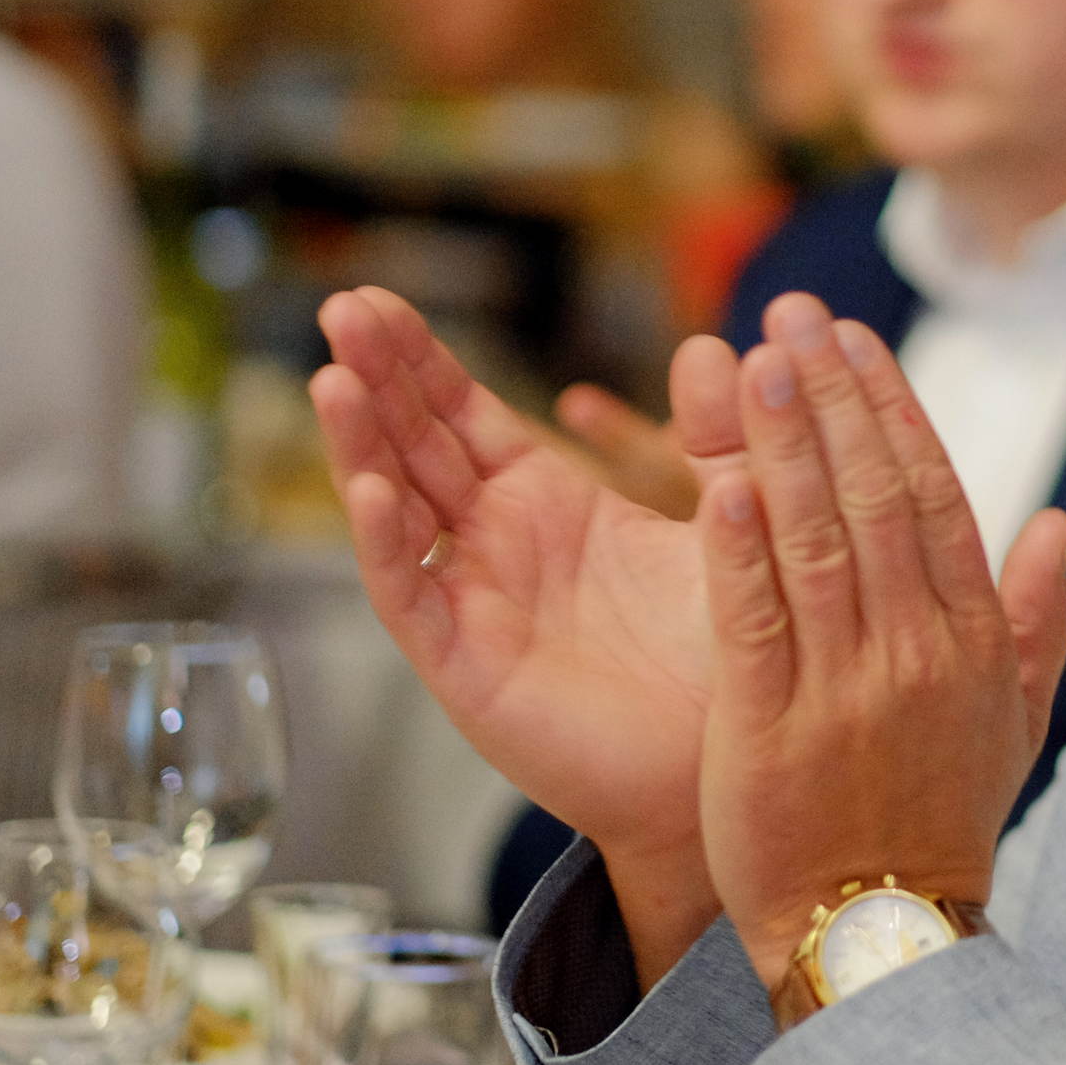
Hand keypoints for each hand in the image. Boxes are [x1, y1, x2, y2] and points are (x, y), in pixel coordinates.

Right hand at [309, 289, 746, 971]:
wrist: (731, 763)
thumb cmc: (726, 649)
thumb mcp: (731, 518)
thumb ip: (721, 437)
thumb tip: (714, 343)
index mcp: (549, 503)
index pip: (465, 415)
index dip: (421, 360)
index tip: (376, 300)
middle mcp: (497, 545)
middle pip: (417, 446)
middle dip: (378, 379)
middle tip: (340, 308)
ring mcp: (473, 603)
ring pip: (398, 511)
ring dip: (362, 448)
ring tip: (334, 380)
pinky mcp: (469, 666)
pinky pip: (416, 598)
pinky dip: (388, 545)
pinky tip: (371, 493)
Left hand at [691, 293, 1065, 992]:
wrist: (883, 940)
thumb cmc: (942, 824)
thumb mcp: (1016, 726)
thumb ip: (1037, 623)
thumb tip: (1057, 527)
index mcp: (972, 638)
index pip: (933, 496)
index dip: (892, 410)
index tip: (856, 340)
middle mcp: (916, 650)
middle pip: (873, 496)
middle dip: (833, 397)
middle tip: (794, 317)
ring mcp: (845, 689)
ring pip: (814, 541)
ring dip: (783, 444)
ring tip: (753, 362)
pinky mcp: (770, 731)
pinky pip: (755, 623)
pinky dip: (737, 551)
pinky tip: (717, 481)